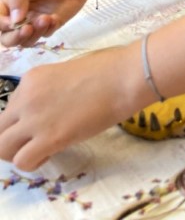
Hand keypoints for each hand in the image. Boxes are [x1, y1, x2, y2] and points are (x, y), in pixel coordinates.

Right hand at [0, 0, 104, 46]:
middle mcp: (20, 13)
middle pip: (7, 36)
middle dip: (14, 37)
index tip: (12, 22)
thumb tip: (13, 21)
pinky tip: (55, 18)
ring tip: (46, 19)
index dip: (1, 24)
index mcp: (10, 0)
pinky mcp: (51, 25)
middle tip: (27, 29)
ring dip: (32, 35)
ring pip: (25, 41)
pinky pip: (44, 36)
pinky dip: (47, 30)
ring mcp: (35, 20)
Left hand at [0, 43, 137, 169]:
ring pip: (3, 148)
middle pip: (0, 129)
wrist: (123, 77)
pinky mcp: (50, 137)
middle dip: (14, 139)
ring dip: (19, 153)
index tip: (44, 123)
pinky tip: (51, 153)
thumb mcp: (67, 74)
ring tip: (42, 150)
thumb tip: (51, 111)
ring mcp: (35, 118)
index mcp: (31, 79)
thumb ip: (50, 92)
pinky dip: (33, 163)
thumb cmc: (107, 70)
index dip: (24, 121)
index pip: (11, 109)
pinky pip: (22, 161)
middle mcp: (26, 97)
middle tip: (36, 141)